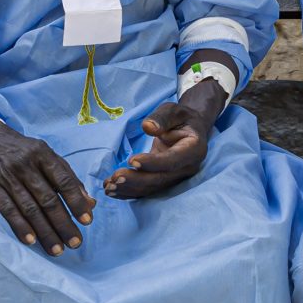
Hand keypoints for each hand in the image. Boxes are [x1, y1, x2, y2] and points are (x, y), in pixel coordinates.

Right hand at [0, 120, 94, 254]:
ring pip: (29, 208)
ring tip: (57, 249)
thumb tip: (90, 203)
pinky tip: (31, 241)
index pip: (63, 181)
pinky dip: (20, 226)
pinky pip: (7, 210)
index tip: (87, 221)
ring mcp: (6, 176)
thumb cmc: (23, 152)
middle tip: (75, 243)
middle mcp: (25, 164)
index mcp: (42, 154)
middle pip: (47, 199)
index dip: (76, 202)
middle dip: (63, 223)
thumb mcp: (47, 157)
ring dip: (45, 231)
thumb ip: (68, 178)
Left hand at [104, 77, 223, 198]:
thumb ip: (162, 118)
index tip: (132, 160)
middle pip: (160, 179)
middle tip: (115, 177)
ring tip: (108, 186)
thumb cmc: (181, 118)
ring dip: (129, 189)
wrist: (189, 130)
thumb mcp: (173, 110)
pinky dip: (128, 192)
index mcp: (193, 150)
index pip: (172, 161)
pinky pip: (146, 190)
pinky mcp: (164, 182)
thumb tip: (148, 127)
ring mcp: (176, 178)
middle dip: (136, 180)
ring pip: (151, 188)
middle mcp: (186, 169)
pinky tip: (111, 191)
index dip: (152, 163)